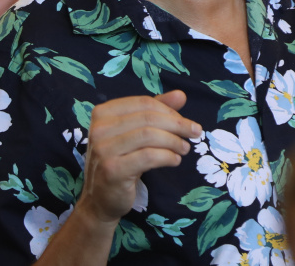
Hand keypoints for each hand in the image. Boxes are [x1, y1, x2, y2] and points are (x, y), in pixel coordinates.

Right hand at [76, 91, 200, 225]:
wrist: (100, 201)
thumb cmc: (119, 162)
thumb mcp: (134, 134)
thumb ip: (155, 112)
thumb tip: (181, 94)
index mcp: (103, 113)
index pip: (144, 103)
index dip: (169, 110)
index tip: (186, 122)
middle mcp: (99, 128)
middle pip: (148, 118)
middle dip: (177, 124)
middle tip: (195, 132)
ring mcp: (103, 149)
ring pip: (149, 136)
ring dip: (174, 141)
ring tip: (184, 148)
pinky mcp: (112, 170)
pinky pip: (148, 157)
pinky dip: (167, 156)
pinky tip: (175, 160)